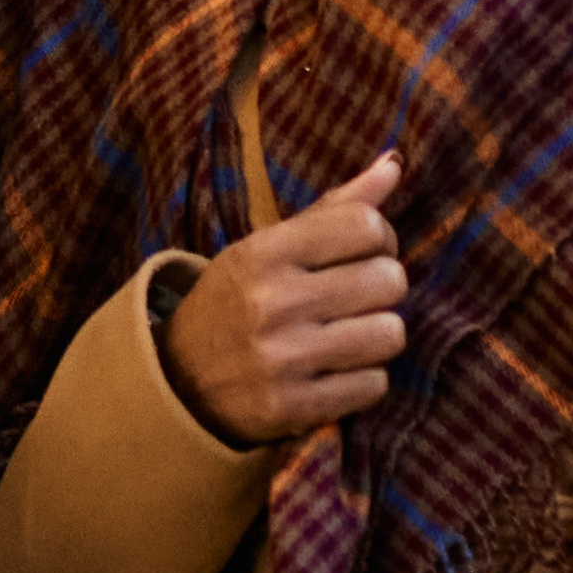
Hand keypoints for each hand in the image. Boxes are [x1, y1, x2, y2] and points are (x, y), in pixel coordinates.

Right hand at [162, 151, 408, 445]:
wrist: (179, 381)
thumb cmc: (236, 301)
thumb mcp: (269, 247)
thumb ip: (334, 208)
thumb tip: (393, 164)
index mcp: (263, 252)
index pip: (366, 226)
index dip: (379, 239)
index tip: (361, 253)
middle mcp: (271, 302)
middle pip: (389, 280)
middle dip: (381, 289)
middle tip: (353, 298)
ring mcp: (282, 358)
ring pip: (390, 334)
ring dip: (376, 336)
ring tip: (346, 336)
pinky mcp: (293, 407)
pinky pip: (374, 385)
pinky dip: (363, 380)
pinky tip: (334, 372)